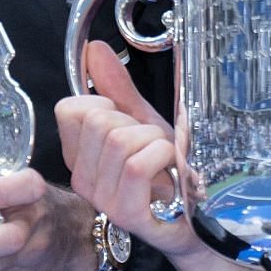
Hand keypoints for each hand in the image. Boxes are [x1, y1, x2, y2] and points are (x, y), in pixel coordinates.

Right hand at [55, 41, 199, 259]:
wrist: (201, 221)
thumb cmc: (171, 173)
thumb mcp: (143, 123)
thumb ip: (117, 88)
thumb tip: (94, 49)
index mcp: (80, 156)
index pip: (69, 109)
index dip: (104, 103)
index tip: (128, 121)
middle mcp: (83, 179)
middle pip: (99, 120)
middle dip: (137, 123)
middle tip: (154, 146)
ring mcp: (102, 199)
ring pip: (120, 140)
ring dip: (156, 141)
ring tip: (166, 160)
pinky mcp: (126, 214)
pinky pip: (137, 164)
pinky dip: (163, 156)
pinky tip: (172, 171)